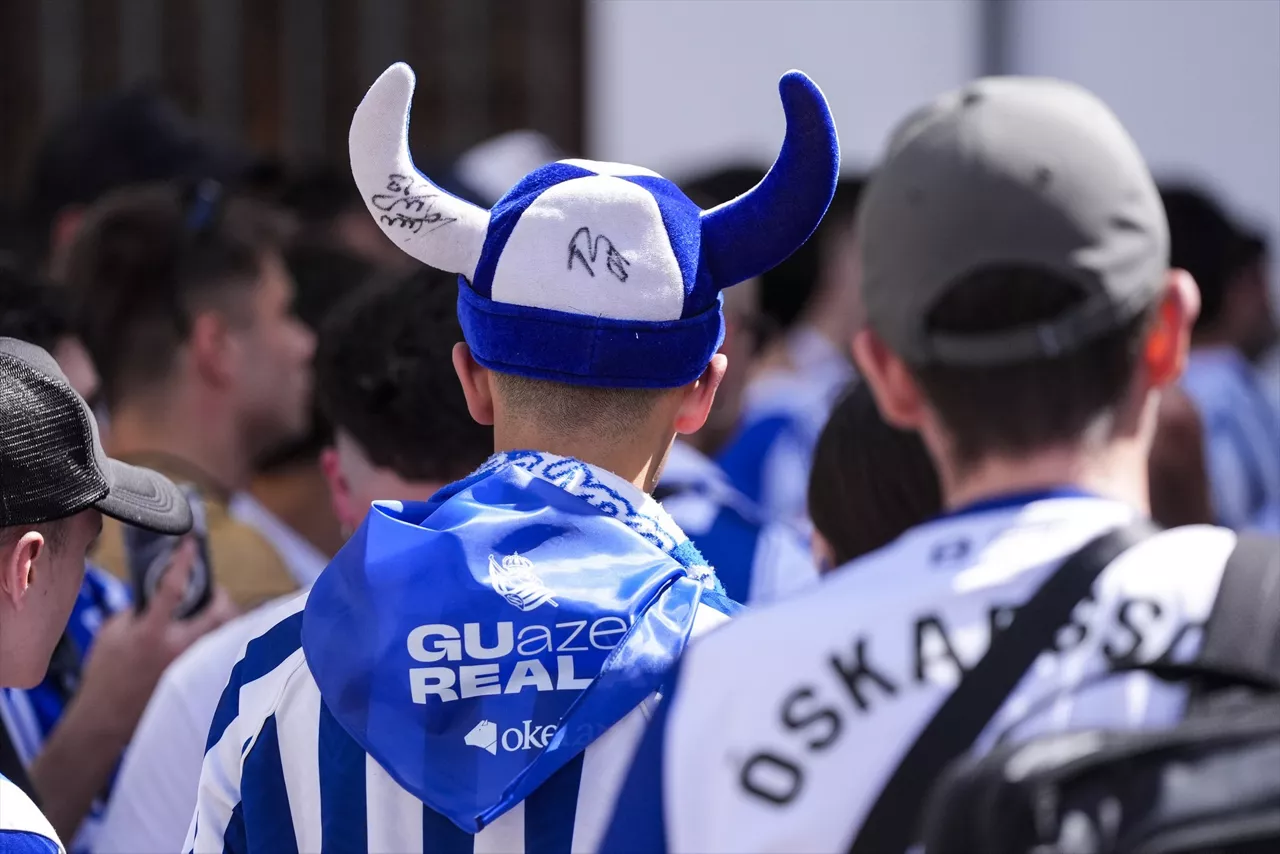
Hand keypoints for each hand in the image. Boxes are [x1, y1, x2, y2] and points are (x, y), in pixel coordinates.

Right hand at [77, 539, 237, 738]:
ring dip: (225, 618)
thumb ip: (138, 610)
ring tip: (216, 611)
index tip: (192, 543)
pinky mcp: (197, 680)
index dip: (184, 562)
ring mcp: (191, 666)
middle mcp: (177, 649)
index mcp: (151, 633)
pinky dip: (220, 640)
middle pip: (218, 613)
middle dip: (220, 596)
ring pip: (225, 634)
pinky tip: (216, 636)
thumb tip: (160, 594)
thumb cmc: (105, 674)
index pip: (172, 588)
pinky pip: (220, 653)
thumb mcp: (113, 633)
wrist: (105, 719)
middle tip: (214, 591)